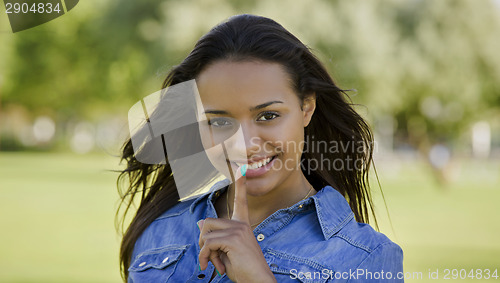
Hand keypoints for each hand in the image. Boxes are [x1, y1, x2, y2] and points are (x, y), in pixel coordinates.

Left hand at [198, 166, 275, 281]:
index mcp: (242, 225)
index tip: (241, 168)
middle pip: (207, 222)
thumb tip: (200, 223)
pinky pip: (208, 244)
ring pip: (205, 232)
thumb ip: (216, 237)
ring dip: (205, 252)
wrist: (258, 281)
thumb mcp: (226, 252)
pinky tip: (219, 268)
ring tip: (218, 263)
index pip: (240, 201)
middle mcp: (241, 224)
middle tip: (213, 258)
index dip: (240, 184)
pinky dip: (206, 258)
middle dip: (203, 242)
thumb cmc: (244, 270)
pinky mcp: (234, 239)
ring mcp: (239, 230)